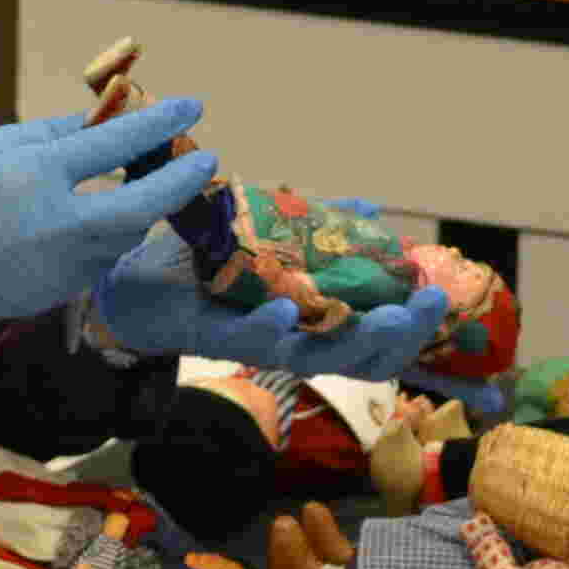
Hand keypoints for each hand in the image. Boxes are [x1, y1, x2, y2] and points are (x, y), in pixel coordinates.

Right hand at [0, 100, 222, 332]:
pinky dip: (118, 231)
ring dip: (150, 206)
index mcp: (35, 175)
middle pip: (144, 204)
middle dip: (182, 181)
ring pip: (131, 232)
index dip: (159, 123)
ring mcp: (65, 262)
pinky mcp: (67, 289)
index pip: (114, 142)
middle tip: (208, 160)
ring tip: (160, 179)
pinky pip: (108, 254)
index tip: (192, 107)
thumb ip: (57, 134)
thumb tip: (110, 119)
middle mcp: (57, 223)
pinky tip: (114, 213)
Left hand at [96, 240, 452, 378]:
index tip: (440, 299)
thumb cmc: (202, 264)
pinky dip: (270, 325)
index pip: (373, 340)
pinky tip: (290, 310)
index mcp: (310, 321)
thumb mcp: (273, 237)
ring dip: (352, 337)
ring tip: (386, 316)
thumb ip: (319, 229)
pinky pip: (246, 339)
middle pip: (358, 357)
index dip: (411, 328)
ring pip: (314, 357)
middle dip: (399, 335)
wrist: (127, 274)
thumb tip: (369, 212)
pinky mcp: (210, 335)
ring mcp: (253, 341)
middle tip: (425, 308)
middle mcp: (290, 339)